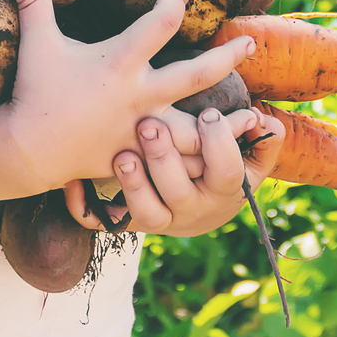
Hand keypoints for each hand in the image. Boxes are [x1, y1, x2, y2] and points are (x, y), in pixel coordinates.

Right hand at [0, 0, 256, 192]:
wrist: (27, 150)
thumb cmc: (34, 91)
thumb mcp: (37, 42)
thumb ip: (33, 0)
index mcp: (119, 62)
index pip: (160, 22)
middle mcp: (139, 95)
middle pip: (197, 74)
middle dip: (227, 56)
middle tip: (250, 42)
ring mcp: (142, 129)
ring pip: (198, 128)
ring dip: (227, 122)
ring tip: (255, 115)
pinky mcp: (140, 156)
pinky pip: (179, 161)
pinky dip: (203, 160)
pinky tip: (222, 156)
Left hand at [63, 106, 285, 235]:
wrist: (194, 210)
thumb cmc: (219, 169)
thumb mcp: (248, 159)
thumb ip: (263, 142)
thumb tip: (267, 122)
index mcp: (221, 190)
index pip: (226, 172)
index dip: (219, 145)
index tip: (207, 114)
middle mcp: (188, 210)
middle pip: (178, 192)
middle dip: (165, 160)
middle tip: (150, 125)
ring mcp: (156, 218)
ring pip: (143, 212)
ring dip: (132, 184)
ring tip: (121, 155)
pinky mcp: (124, 222)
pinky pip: (99, 222)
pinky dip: (83, 205)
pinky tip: (70, 182)